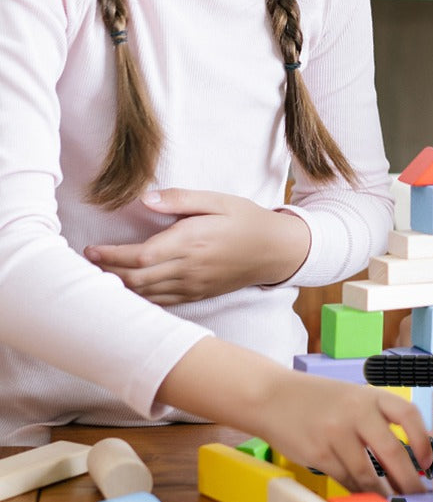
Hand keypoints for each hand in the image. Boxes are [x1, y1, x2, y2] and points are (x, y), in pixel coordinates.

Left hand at [84, 188, 309, 303]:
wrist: (276, 250)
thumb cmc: (247, 220)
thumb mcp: (219, 200)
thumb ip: (181, 199)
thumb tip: (145, 199)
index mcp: (192, 241)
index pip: (140, 256)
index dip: (110, 256)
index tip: (91, 250)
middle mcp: (189, 267)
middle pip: (136, 279)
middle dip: (107, 274)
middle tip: (87, 265)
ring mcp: (193, 285)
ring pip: (145, 294)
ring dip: (119, 288)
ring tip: (99, 277)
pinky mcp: (197, 294)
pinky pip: (161, 302)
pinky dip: (140, 299)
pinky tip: (128, 290)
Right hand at [255, 369, 432, 493]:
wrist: (273, 397)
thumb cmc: (317, 399)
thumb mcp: (353, 397)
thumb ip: (376, 420)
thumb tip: (406, 455)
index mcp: (370, 395)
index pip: (408, 415)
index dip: (422, 441)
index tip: (428, 462)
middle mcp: (356, 412)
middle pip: (392, 451)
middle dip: (407, 479)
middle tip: (414, 495)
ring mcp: (335, 434)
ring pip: (367, 473)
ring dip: (382, 493)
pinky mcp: (318, 454)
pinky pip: (345, 479)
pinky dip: (357, 490)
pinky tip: (364, 495)